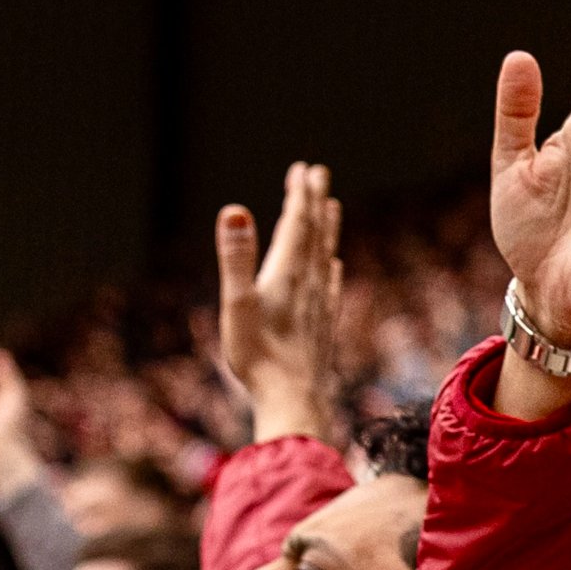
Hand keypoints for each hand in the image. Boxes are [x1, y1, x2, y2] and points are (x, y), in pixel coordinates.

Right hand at [216, 161, 344, 446]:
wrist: (294, 400)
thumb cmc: (259, 355)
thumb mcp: (238, 302)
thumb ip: (236, 257)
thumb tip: (235, 211)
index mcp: (287, 275)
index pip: (296, 226)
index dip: (300, 196)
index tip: (304, 169)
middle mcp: (308, 286)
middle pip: (314, 235)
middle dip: (314, 203)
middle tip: (317, 174)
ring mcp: (317, 306)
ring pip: (325, 258)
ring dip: (326, 230)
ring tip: (332, 208)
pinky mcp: (320, 327)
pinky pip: (329, 289)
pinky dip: (331, 270)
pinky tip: (336, 267)